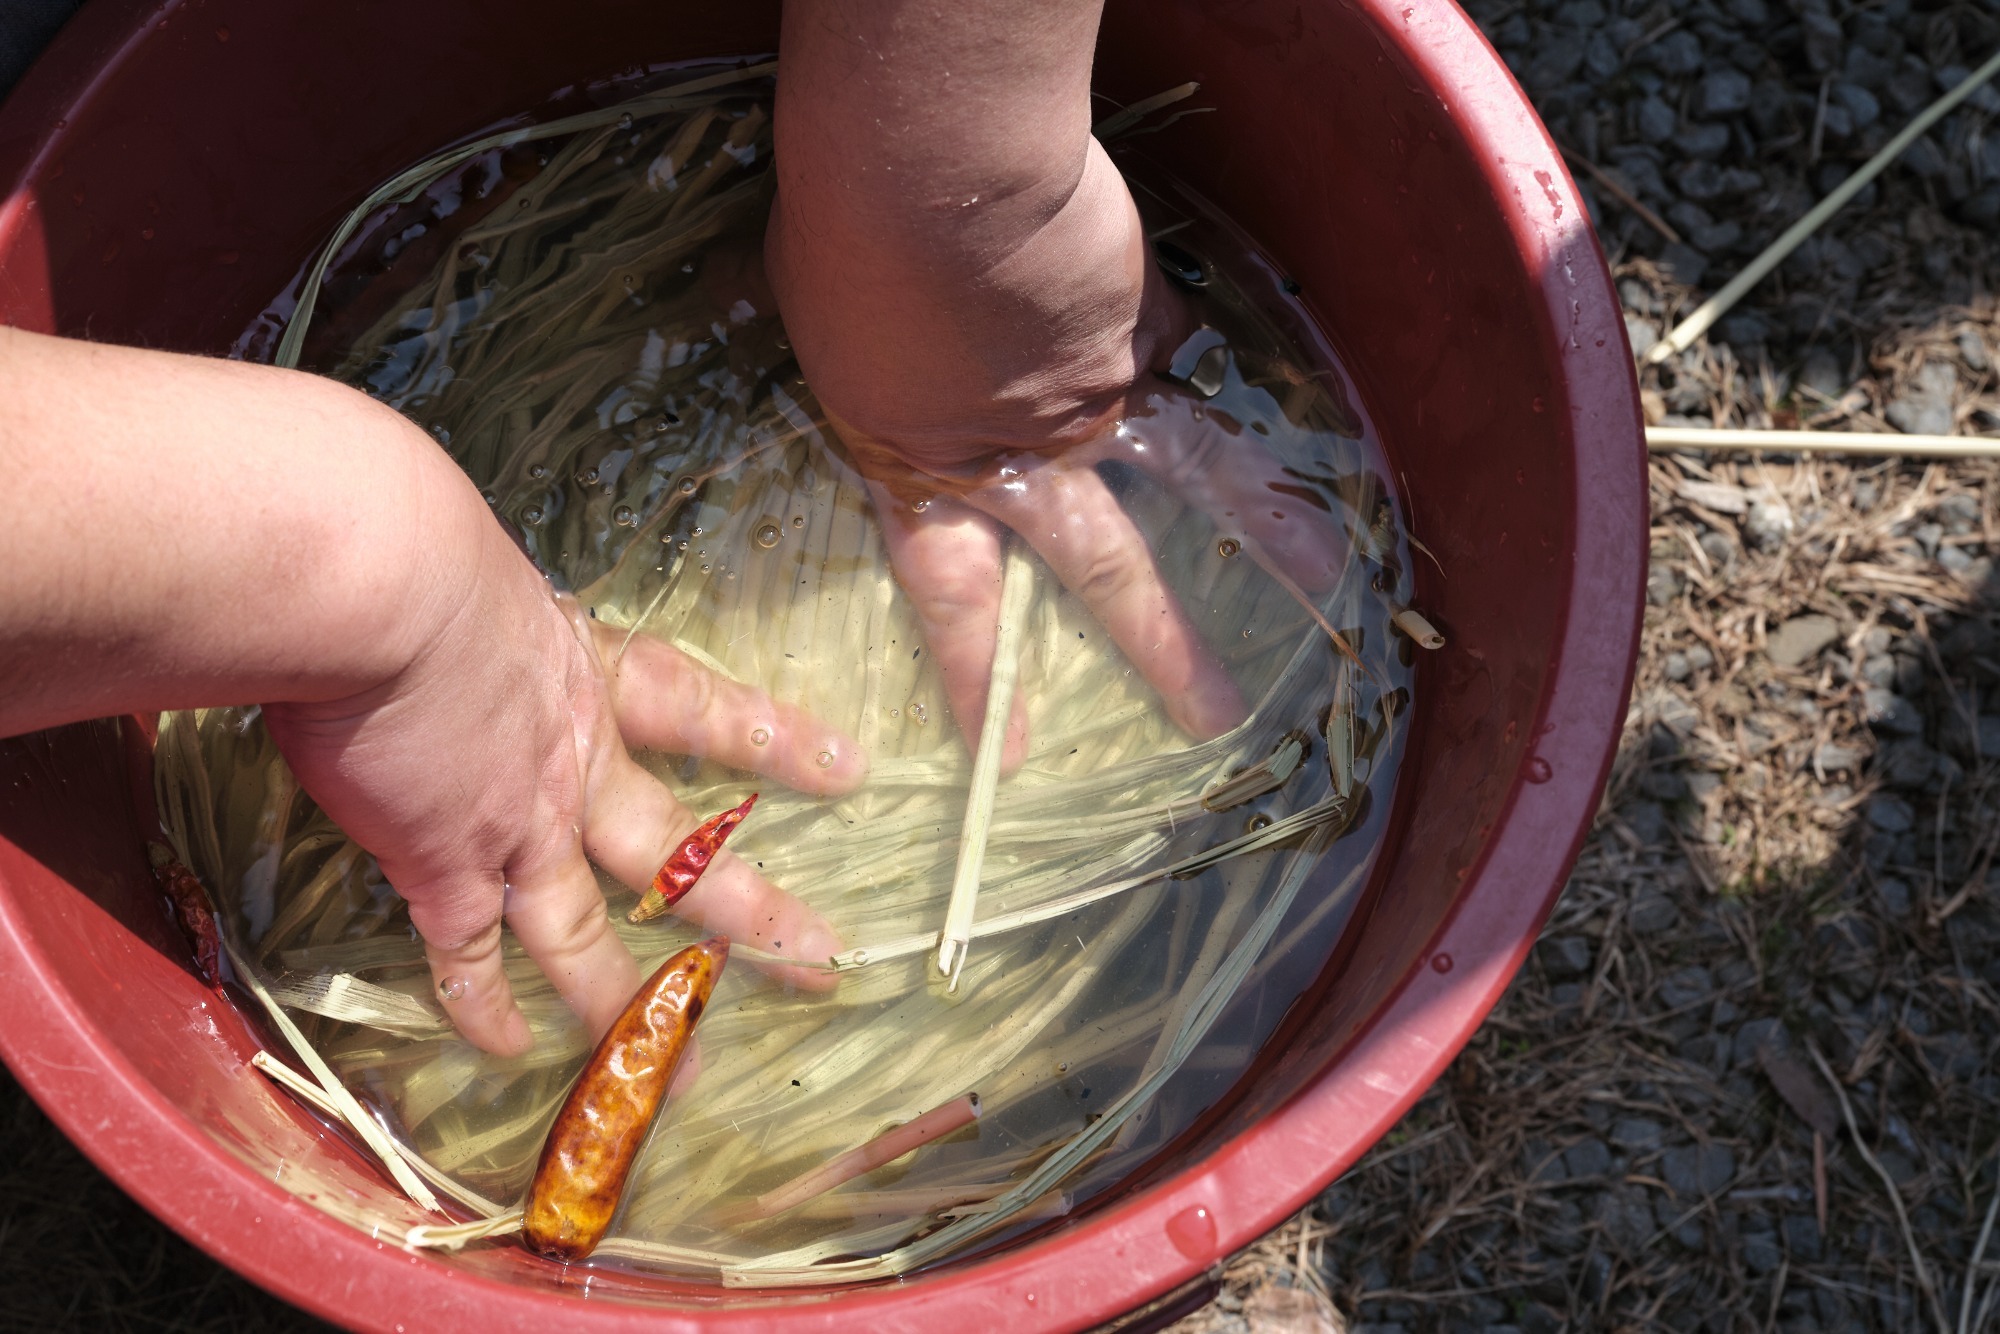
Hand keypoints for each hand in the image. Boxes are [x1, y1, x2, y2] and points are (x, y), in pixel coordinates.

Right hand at [0, 325, 857, 1059]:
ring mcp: (518, 825)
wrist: (383, 585)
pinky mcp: (445, 865)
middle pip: (681, 854)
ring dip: (630, 1000)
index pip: (709, 713)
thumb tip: (448, 604)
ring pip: (589, 932)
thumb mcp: (485, 571)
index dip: (777, 744)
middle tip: (819, 959)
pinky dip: (487, 1004)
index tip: (849, 769)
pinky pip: (473, 955)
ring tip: (679, 1054)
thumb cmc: (425, 550)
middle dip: (751, 912)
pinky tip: (511, 1046)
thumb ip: (490, 614)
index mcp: (593, 676)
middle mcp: (575, 766)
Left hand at [767, 81, 1343, 765]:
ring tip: (1328, 575)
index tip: (1014, 754)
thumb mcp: (814, 313)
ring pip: (1195, 477)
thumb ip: (855, 351)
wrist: (936, 180)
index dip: (983, 678)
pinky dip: (1221, 375)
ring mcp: (1098, 395)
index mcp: (923, 468)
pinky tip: (1276, 396)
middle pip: (1104, 572)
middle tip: (1216, 716)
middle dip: (1164, 648)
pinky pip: (1191, 360)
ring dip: (1269, 527)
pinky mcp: (1142, 324)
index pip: (954, 599)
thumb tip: (835, 321)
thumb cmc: (844, 239)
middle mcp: (1025, 459)